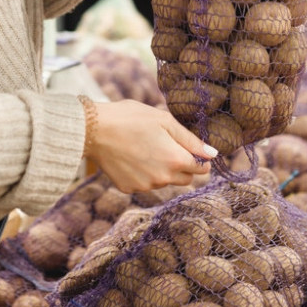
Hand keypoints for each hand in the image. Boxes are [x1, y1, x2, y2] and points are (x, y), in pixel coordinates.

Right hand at [84, 99, 215, 192]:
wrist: (93, 130)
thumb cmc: (130, 118)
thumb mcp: (164, 120)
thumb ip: (191, 140)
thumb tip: (213, 154)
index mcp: (175, 160)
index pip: (202, 169)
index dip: (199, 157)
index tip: (189, 147)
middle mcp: (162, 178)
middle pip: (186, 179)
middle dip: (182, 165)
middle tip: (166, 145)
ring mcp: (145, 186)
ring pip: (164, 181)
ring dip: (162, 169)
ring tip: (145, 147)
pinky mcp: (128, 188)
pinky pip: (144, 184)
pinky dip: (143, 173)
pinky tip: (131, 156)